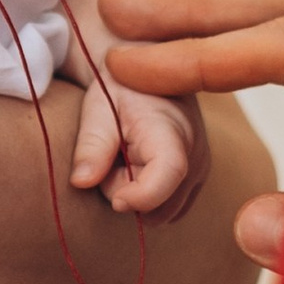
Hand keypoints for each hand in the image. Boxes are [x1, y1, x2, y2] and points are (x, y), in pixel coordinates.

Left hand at [71, 76, 198, 216]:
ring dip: (139, 197)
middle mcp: (196, 154)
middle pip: (160, 205)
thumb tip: (81, 183)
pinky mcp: (199, 177)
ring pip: (165, 212)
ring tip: (127, 161)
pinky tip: (141, 169)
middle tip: (114, 161)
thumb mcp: (98, 108)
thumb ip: (91, 145)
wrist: (149, 71)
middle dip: (129, 194)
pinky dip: (152, 197)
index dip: (140, 197)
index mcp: (172, 131)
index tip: (115, 199)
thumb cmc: (120, 87)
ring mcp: (202, 168)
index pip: (168, 175)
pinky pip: (172, 208)